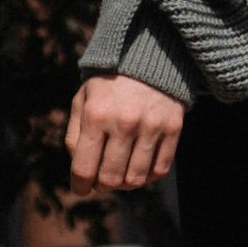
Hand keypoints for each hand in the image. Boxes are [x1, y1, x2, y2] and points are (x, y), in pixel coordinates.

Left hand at [65, 73, 185, 193]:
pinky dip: (148, 176)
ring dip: (125, 184)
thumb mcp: (82, 100)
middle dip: (102, 186)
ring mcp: (151, 126)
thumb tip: (80, 171)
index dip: (79, 186)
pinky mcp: (172, 128)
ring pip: (136, 179)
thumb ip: (75, 135)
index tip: (80, 189)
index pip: (84, 168)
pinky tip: (139, 166)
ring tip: (120, 173)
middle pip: (111, 179)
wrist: (147, 57)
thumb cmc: (108, 84)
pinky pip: (160, 169)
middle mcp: (124, 122)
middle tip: (101, 180)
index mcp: (96, 115)